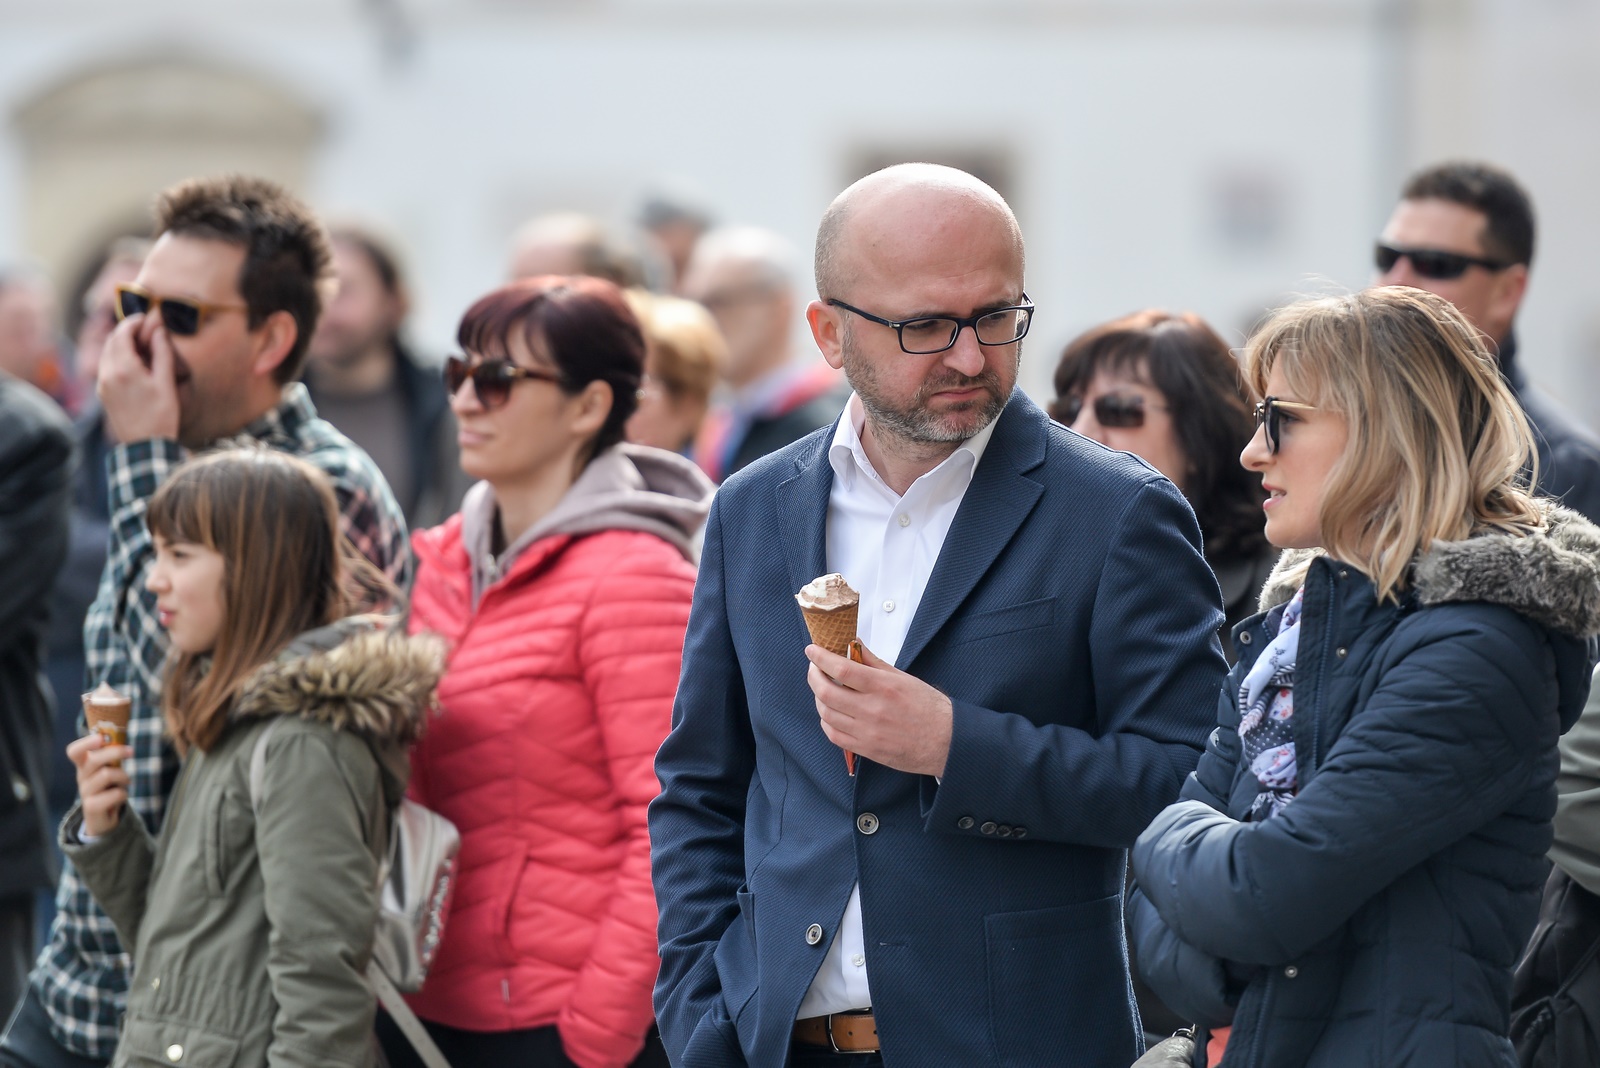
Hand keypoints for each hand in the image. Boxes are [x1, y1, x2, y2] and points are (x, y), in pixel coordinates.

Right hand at [67, 735, 131, 836]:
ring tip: (126, 781)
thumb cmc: (107, 788)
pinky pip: (114, 794)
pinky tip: (121, 796)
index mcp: (83, 765)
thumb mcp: (108, 769)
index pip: (74, 752)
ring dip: (123, 776)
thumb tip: (124, 742)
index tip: (100, 738)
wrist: (102, 818)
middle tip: (131, 751)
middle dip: (116, 752)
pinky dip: (123, 793)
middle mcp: (81, 777)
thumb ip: (112, 757)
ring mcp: (84, 792)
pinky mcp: (91, 806)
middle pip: (94, 760)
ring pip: (107, 774)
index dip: (85, 743)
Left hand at [98, 313, 179, 442]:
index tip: (146, 318)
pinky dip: (117, 357)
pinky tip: (133, 363)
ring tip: (141, 345)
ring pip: (107, 353)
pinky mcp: (102, 392)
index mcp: (124, 368)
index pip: (122, 333)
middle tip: (145, 329)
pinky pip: (106, 366)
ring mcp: (102, 384)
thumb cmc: (161, 416)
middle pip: (111, 341)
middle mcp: (107, 373)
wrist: (144, 446)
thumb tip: (159, 330)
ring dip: (121, 344)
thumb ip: (161, 353)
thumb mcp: (166, 383)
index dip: (133, 322)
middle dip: (126, 331)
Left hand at [805, 642, 952, 776]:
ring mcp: (867, 732)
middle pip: (827, 692)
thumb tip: (855, 644)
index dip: (821, 658)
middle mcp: (872, 710)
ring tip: (822, 688)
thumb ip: (875, 662)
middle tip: (814, 668)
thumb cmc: (929, 708)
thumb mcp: (904, 678)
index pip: (841, 669)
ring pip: (826, 714)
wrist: (946, 742)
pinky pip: (834, 735)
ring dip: (818, 698)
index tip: (812, 650)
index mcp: (883, 687)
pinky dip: (826, 721)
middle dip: (814, 676)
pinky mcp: (866, 749)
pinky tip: (830, 712)